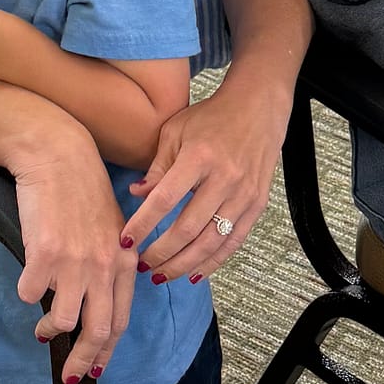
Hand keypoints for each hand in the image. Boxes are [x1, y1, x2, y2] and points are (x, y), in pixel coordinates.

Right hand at [12, 135, 134, 383]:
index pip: (120, 321)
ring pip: (62, 321)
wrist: (57, 155)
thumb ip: (111, 264)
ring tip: (42, 327)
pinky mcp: (44, 254)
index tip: (96, 371)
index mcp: (125, 262)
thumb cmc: (82, 190)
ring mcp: (75, 262)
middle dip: (81, 362)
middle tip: (70, 377)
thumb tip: (99, 302)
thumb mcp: (113, 228)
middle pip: (96, 331)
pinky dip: (25, 292)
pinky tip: (27, 279)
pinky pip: (29, 293)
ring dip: (49, 329)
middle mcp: (104, 266)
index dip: (106, 352)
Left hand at [124, 67, 287, 281]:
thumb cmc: (211, 118)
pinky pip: (233, 242)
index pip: (165, 199)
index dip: (143, 224)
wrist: (258, 109)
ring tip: (160, 275)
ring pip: (210, 242)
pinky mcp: (257, 205)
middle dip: (160, 253)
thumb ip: (157, 167)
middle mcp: (224, 179)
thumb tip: (137, 195)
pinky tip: (194, 274)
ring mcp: (244, 195)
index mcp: (199, 157)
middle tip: (140, 265)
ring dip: (183, 264)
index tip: (125, 242)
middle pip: (188, 228)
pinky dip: (213, 262)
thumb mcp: (176, 131)